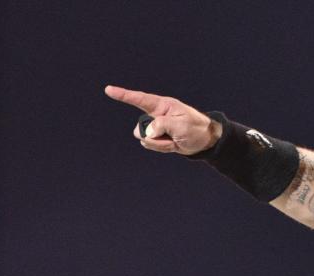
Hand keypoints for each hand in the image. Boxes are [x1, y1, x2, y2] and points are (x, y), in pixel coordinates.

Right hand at [104, 85, 221, 154]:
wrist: (204, 141)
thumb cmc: (195, 128)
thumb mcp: (181, 125)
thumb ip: (162, 125)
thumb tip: (146, 133)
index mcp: (162, 105)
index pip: (139, 99)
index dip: (123, 95)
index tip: (108, 90)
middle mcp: (155, 115)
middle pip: (141, 127)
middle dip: (155, 135)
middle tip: (173, 134)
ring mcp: (155, 127)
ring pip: (145, 138)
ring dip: (160, 143)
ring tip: (175, 139)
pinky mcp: (156, 137)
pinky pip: (151, 145)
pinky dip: (162, 148)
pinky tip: (172, 144)